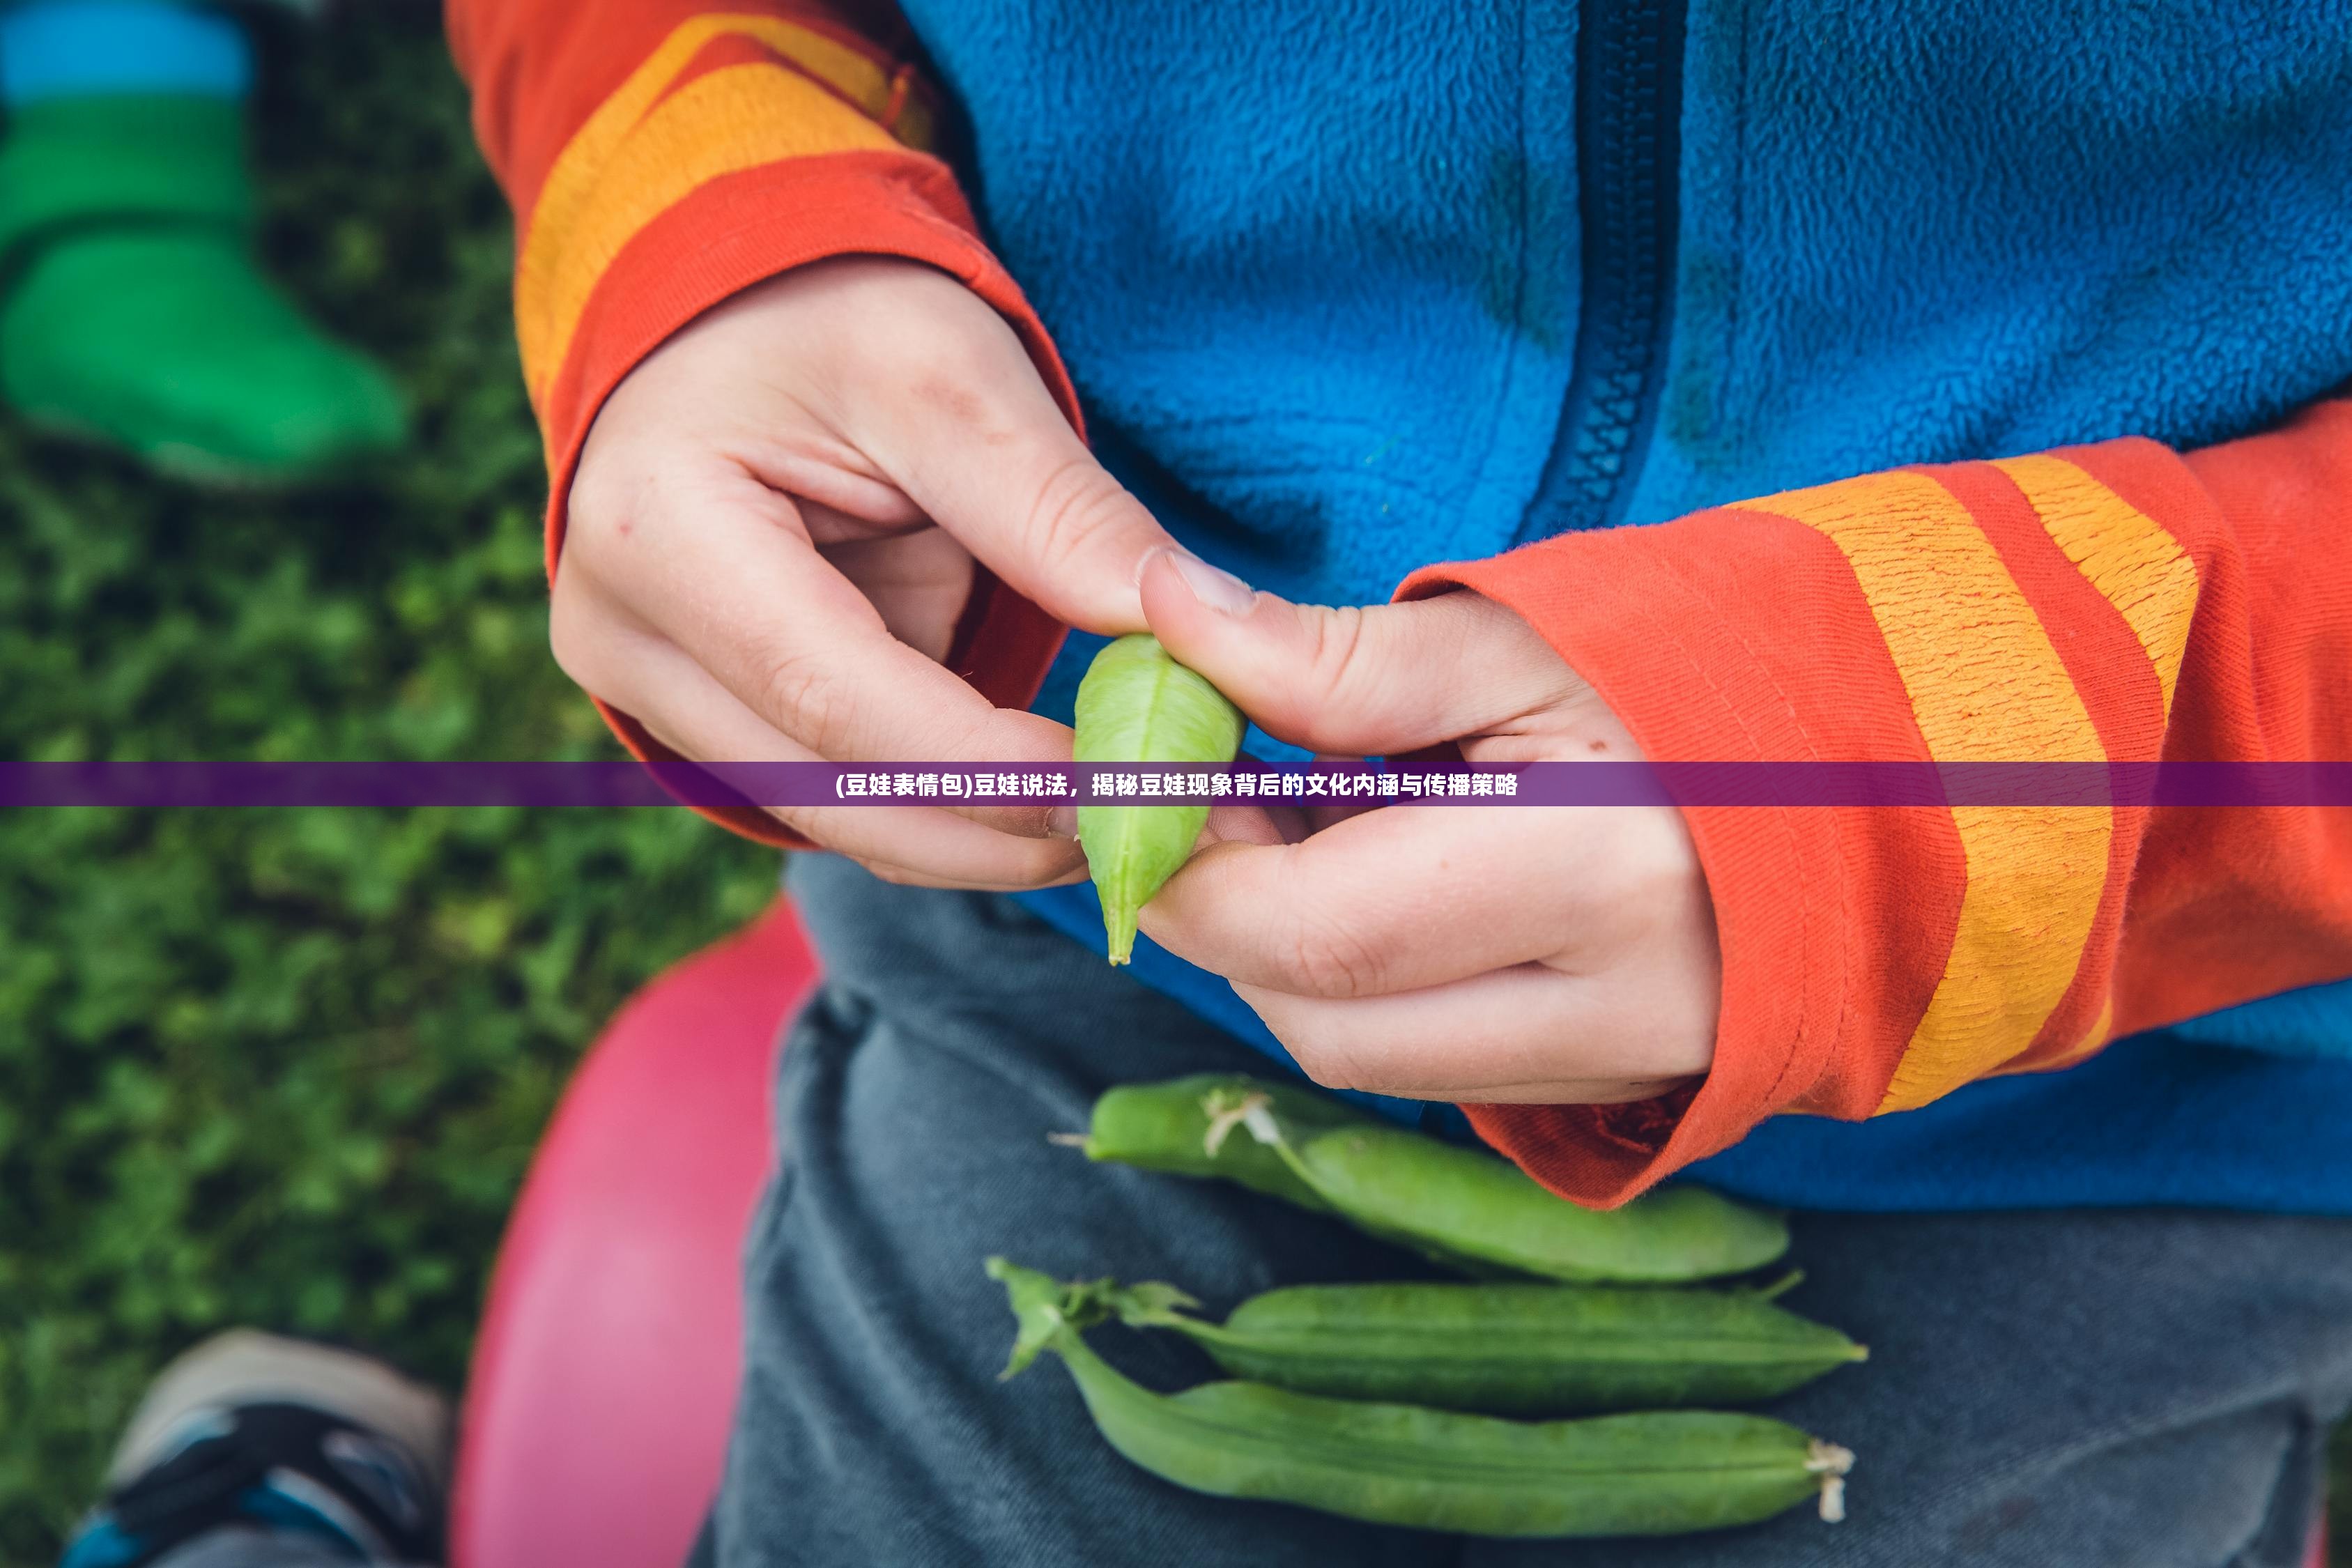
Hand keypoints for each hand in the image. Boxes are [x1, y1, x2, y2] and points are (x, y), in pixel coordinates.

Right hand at [554, 258, 1178, 888]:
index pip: (838, 699)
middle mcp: (622, 636)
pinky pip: (841, 796)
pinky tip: (1056, 800)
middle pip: (832, 792)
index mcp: (659, 533)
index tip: (1133, 789)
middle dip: (1003, 831)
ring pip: (837, 820)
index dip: (992, 768)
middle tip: (1159, 834)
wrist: (735, 319)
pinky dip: (953, 812)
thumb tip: (1191, 623)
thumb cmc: (833, 314)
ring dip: (986, 840)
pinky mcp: (703, 719)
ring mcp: (648, 691)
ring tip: (1129, 822)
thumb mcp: (953, 370)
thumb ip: (1056, 509)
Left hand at [1135, 552, 1720, 1103]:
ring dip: (1293, 958)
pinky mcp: (1622, 1087)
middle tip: (1222, 803)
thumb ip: (1336, 655)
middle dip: (1228, 921)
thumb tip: (1165, 613)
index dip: (1195, 869)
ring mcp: (1628, 1066)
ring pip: (1370, 1060)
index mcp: (1599, 873)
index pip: (1319, 929)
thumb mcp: (1524, 634)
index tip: (1141, 788)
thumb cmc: (1702, 671)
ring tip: (1323, 827)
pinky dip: (1373, 987)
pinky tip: (1398, 884)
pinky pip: (1437, 1066)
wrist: (1882, 766)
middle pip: (1326, 1023)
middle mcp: (1617, 1008)